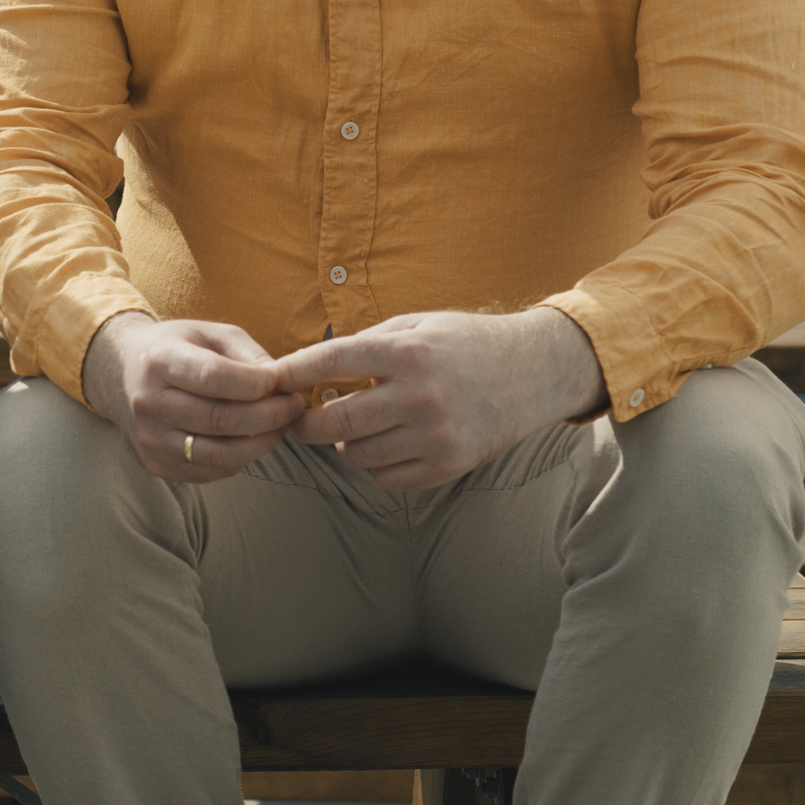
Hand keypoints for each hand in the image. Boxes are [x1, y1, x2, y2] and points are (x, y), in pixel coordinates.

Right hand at [84, 312, 301, 483]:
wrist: (122, 375)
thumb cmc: (177, 349)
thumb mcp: (210, 333)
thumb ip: (249, 353)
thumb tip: (284, 382)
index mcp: (160, 360)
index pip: (213, 377)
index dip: (255, 384)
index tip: (280, 383)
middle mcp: (148, 402)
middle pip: (221, 419)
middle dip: (270, 415)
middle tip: (293, 406)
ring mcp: (150, 439)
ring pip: (220, 454)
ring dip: (261, 443)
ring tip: (279, 427)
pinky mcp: (158, 465)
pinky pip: (212, 471)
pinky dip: (241, 458)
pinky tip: (250, 440)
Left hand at [262, 308, 608, 492]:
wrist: (533, 373)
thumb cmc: (465, 344)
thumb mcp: (417, 325)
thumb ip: (366, 344)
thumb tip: (308, 369)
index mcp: (408, 352)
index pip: (331, 363)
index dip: (292, 374)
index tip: (271, 381)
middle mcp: (421, 395)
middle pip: (335, 423)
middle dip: (306, 425)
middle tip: (299, 421)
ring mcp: (436, 435)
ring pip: (357, 455)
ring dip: (345, 445)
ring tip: (355, 428)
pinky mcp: (449, 465)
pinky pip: (388, 479)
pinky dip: (377, 466)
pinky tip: (387, 445)